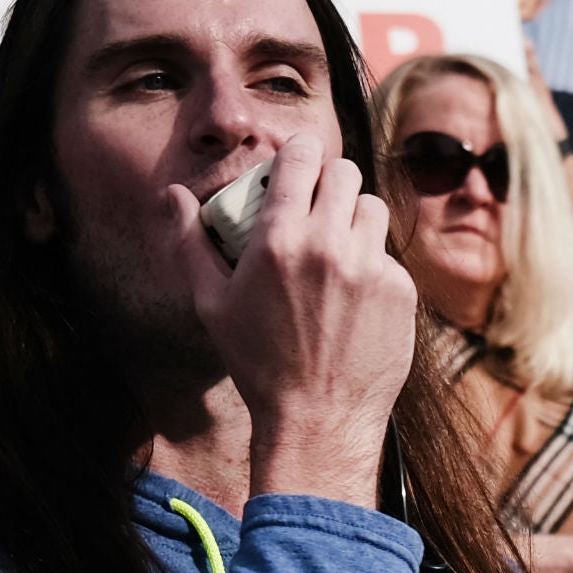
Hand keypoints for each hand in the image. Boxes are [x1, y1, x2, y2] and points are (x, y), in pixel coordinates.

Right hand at [171, 127, 415, 502]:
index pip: (302, 156)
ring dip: (354, 218)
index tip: (296, 163)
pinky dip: (373, 266)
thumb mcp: (210, 304)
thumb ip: (188, 243)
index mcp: (278, 240)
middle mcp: (328, 245)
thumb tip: (172, 195)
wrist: (317, 420)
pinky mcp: (400, 291)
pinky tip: (354, 296)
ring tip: (337, 246)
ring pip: (372, 208)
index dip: (299, 153)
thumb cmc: (257, 364)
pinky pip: (388, 256)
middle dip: (329, 182)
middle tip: (318, 204)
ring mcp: (370, 267)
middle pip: (343, 173)